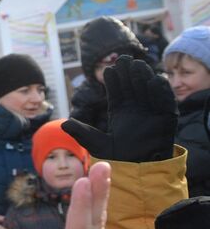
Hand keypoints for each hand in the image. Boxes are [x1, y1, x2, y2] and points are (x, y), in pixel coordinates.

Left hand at [62, 56, 176, 162]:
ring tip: (137, 65)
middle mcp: (136, 108)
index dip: (113, 80)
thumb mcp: (96, 143)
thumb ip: (82, 133)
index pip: (116, 91)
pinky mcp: (166, 117)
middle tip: (123, 60)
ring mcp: (151, 111)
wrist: (137, 168)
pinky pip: (165, 101)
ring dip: (143, 77)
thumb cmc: (117, 156)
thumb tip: (63, 124)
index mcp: (120, 110)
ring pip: (147, 89)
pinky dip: (161, 91)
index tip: (108, 70)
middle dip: (128, 73)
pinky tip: (155, 80)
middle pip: (132, 86)